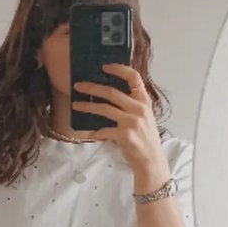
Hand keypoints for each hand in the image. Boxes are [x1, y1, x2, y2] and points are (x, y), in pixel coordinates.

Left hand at [72, 64, 169, 190]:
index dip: (119, 69)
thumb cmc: (145, 138)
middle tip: (78, 86)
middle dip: (92, 87)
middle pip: (112, 92)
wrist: (151, 159)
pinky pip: (103, 130)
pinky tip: (87, 134)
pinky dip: (94, 132)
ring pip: (104, 109)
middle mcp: (139, 108)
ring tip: (75, 105)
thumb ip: (132, 104)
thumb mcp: (144, 116)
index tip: (104, 66)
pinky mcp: (123, 135)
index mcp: (144, 100)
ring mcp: (131, 122)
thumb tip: (111, 95)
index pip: (134, 77)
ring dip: (87, 107)